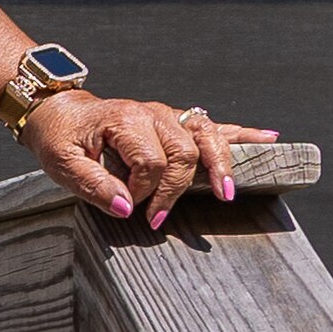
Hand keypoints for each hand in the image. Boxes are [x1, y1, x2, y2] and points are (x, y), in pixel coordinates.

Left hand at [23, 90, 278, 228]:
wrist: (61, 112)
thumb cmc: (62, 139)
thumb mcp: (63, 164)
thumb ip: (93, 186)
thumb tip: (125, 208)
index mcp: (125, 120)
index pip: (150, 161)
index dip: (142, 191)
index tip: (128, 207)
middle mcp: (153, 113)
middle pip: (183, 152)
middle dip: (175, 189)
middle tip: (158, 218)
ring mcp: (169, 115)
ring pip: (207, 136)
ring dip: (222, 164)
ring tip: (228, 192)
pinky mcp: (177, 121)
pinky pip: (215, 127)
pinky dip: (243, 134)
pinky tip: (271, 139)